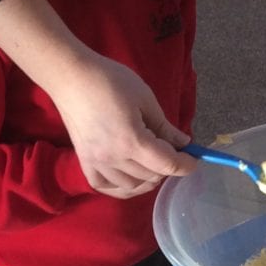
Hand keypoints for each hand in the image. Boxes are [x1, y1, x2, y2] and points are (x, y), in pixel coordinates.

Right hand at [54, 55, 195, 198]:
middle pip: (151, 176)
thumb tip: (183, 143)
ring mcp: (97, 163)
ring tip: (152, 162)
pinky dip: (123, 187)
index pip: (167, 164)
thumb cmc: (110, 80)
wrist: (71, 77)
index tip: (194, 159)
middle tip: (170, 151)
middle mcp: (114, 158)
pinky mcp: (85, 163)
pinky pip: (107, 188)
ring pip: (132, 186)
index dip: (186, 164)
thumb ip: (164, 127)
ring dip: (148, 178)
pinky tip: (131, 176)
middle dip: (167, 167)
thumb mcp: (145, 98)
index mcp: (132, 141)